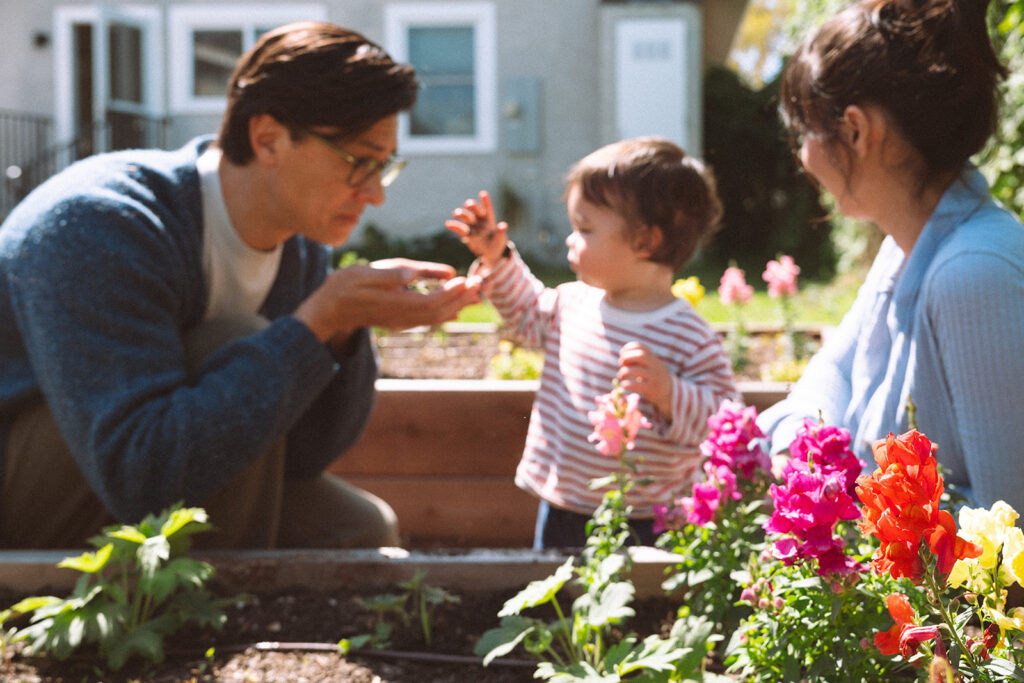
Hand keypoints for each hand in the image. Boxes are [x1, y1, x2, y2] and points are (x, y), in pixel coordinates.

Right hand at [294, 259, 480, 344]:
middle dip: (461, 299)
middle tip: (480, 284)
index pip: (433, 301)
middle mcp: (402, 317)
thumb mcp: (371, 272)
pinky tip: (455, 308)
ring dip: (457, 306)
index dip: (453, 293)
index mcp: (396, 304)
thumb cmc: (346, 286)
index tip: (468, 279)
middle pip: (439, 312)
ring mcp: (401, 322)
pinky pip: (428, 320)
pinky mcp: (399, 321)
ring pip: (436, 318)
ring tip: (475, 294)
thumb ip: (399, 273)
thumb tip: (421, 272)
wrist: (329, 308)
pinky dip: (445, 312)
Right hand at [444, 190, 508, 269]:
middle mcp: (479, 219)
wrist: (490, 252)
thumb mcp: (500, 238)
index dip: (485, 201)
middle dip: (472, 206)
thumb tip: (504, 225)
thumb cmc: (497, 242)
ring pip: (466, 217)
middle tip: (468, 204)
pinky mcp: (466, 234)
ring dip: (461, 214)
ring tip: (456, 213)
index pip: (487, 208)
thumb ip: (501, 232)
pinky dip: (454, 226)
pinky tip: (448, 224)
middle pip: (475, 210)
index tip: (483, 194)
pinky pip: (460, 229)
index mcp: (489, 218)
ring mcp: (472, 226)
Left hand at [617, 341, 672, 417]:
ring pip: (636, 370)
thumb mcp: (648, 364)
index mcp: (653, 357)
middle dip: (627, 357)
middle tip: (621, 363)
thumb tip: (622, 359)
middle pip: (640, 355)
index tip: (621, 353)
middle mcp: (655, 365)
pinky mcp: (652, 389)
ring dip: (624, 372)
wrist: (668, 391)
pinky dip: (626, 384)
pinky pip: (636, 385)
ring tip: (621, 375)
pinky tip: (624, 385)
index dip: (628, 348)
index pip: (641, 347)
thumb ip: (637, 359)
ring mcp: (654, 377)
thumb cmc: (652, 376)